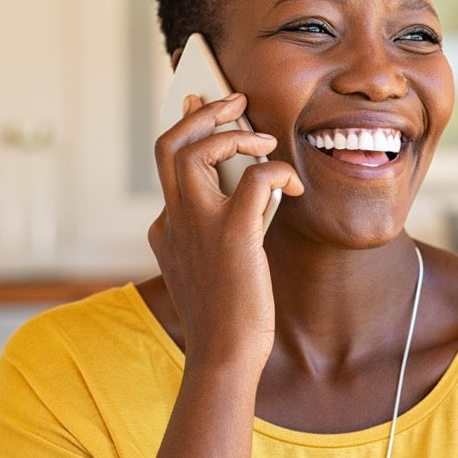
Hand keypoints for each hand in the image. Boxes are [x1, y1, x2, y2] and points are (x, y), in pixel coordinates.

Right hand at [148, 93, 303, 371]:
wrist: (225, 357)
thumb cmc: (227, 316)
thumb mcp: (209, 265)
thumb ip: (215, 227)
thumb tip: (247, 185)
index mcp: (165, 228)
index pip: (167, 163)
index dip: (186, 129)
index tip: (197, 105)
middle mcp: (173, 220)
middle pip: (170, 143)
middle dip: (201, 112)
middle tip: (233, 100)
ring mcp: (197, 225)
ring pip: (196, 150)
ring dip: (233, 133)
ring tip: (263, 140)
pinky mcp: (232, 234)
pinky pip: (254, 178)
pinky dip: (276, 171)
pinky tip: (292, 187)